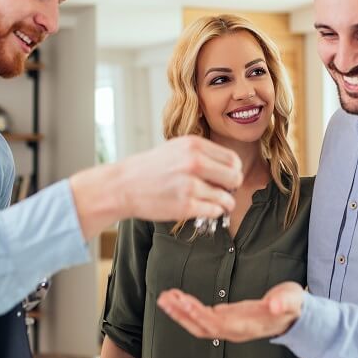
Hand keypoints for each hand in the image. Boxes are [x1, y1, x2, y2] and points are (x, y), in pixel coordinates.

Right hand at [117, 136, 241, 220]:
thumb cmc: (150, 168)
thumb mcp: (176, 148)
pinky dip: (213, 212)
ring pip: (226, 198)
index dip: (234, 170)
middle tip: (224, 191)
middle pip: (234, 177)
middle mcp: (194, 163)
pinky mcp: (185, 206)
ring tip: (217, 203)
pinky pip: (214, 211)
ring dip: (225, 203)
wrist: (123, 185)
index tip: (227, 177)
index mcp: (193, 145)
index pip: (232, 159)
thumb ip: (202, 153)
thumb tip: (232, 168)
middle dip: (232, 187)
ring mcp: (190, 185)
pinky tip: (204, 209)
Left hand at [157, 282, 303, 342]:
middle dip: (182, 314)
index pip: (218, 324)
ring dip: (180, 313)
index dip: (200, 315)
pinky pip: (203, 318)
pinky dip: (188, 309)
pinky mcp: (227, 319)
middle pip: (202, 327)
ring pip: (199, 325)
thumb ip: (284, 302)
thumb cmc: (292, 306)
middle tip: (166, 298)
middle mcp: (235, 330)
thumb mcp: (292, 300)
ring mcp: (229, 326)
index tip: (184, 302)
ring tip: (165, 298)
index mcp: (248, 326)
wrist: (295, 315)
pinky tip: (178, 299)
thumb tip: (274, 306)